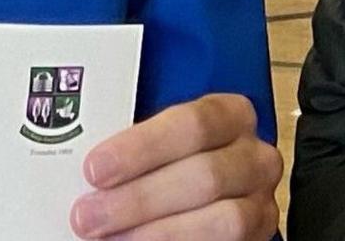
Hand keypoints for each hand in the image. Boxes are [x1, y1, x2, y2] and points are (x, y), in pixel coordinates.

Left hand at [70, 93, 279, 239]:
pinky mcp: (258, 238)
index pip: (194, 121)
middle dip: (139, 199)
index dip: (142, 147)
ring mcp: (259, 203)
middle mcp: (254, 157)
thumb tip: (85, 166)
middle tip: (88, 215)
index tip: (95, 168)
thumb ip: (131, 147)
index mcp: (230, 116)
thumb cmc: (167, 164)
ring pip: (222, 220)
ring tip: (110, 239)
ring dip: (159, 233)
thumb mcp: (156, 145)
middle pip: (204, 175)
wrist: (190, 199)